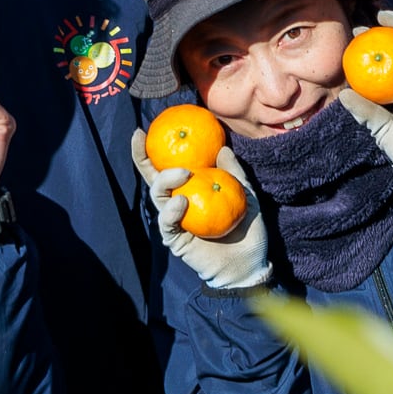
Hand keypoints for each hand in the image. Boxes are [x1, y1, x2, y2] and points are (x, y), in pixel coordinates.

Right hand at [131, 127, 268, 290]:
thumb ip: (234, 173)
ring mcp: (175, 221)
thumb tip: (223, 148)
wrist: (250, 264)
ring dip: (165, 180)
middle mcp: (178, 203)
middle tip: (144, 141)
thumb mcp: (247, 195)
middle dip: (142, 158)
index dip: (154, 150)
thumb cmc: (248, 231)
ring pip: (156, 196)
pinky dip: (171, 210)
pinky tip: (182, 202)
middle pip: (152, 178)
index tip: (145, 129)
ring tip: (182, 174)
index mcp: (191, 190)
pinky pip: (167, 222)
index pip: (168, 167)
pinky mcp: (175, 239)